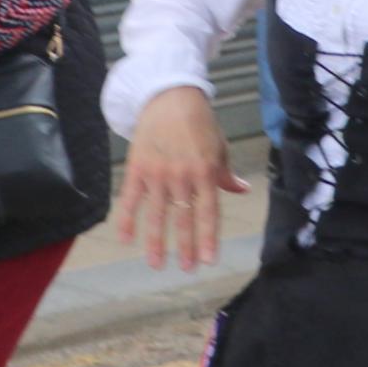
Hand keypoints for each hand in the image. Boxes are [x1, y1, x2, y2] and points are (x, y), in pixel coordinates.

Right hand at [116, 86, 243, 272]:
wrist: (170, 98)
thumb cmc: (200, 124)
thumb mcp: (219, 147)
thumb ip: (226, 173)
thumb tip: (242, 190)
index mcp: (206, 172)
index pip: (209, 212)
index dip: (208, 237)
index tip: (208, 260)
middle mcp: (182, 176)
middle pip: (183, 218)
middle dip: (185, 246)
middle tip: (186, 269)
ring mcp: (158, 174)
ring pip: (157, 214)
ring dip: (156, 242)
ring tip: (156, 264)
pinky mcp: (137, 169)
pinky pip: (130, 199)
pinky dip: (126, 219)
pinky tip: (125, 239)